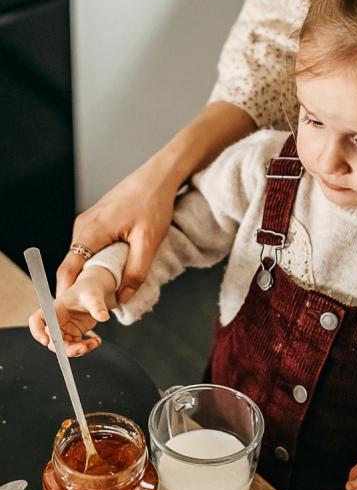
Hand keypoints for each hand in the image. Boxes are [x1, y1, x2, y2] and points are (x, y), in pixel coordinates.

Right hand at [29, 267, 115, 356]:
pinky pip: (77, 346)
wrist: (95, 292)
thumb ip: (97, 306)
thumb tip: (103, 317)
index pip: (37, 320)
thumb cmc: (89, 290)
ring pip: (65, 347)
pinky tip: (96, 341)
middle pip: (53, 340)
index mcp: (55, 309)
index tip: (46, 340)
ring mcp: (65, 330)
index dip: (38, 331)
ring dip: (78, 350)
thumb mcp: (93, 295)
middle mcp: (57, 322)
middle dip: (65, 348)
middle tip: (82, 348)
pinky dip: (87, 347)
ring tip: (93, 344)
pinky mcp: (75, 334)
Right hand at [56, 159, 177, 301]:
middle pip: (72, 266)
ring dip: (89, 274)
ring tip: (102, 294)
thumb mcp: (149, 241)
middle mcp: (83, 227)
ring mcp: (87, 222)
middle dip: (79, 288)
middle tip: (90, 308)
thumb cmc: (153, 203)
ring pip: (81, 257)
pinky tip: (111, 270)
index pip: (67, 270)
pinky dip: (96, 261)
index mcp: (90, 232)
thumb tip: (124, 298)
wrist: (158, 176)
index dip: (65, 294)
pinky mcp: (96, 221)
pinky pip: (89, 247)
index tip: (67, 313)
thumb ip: (136, 272)